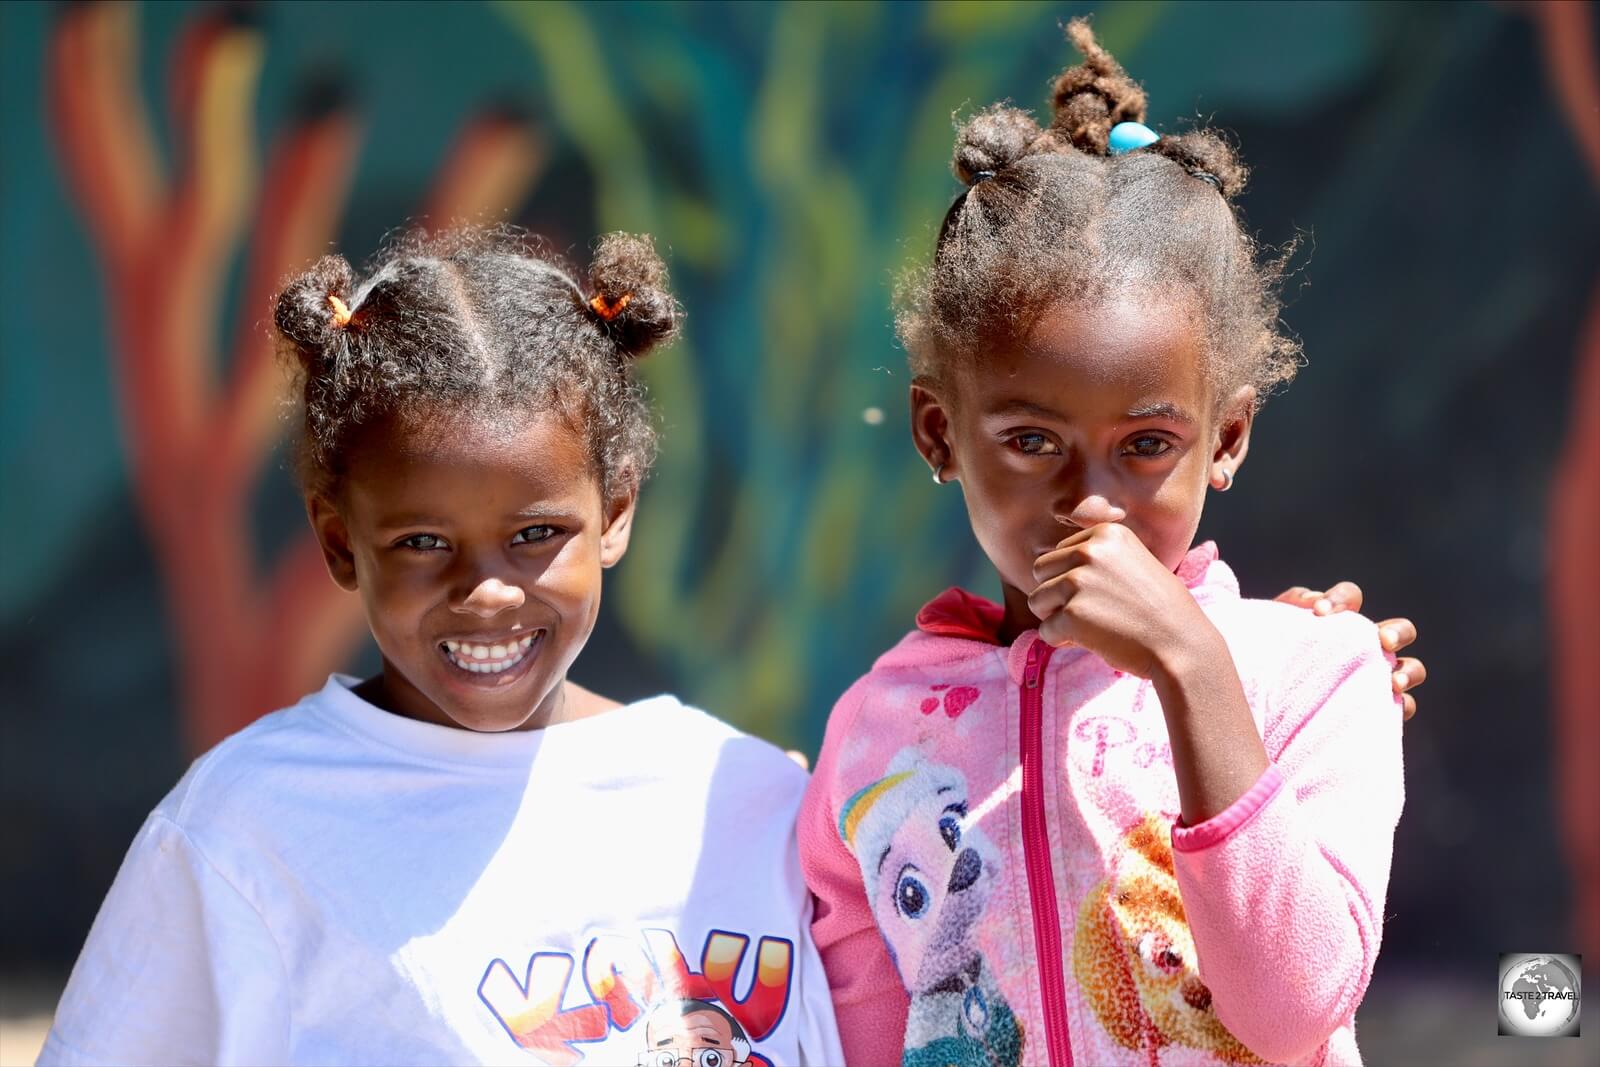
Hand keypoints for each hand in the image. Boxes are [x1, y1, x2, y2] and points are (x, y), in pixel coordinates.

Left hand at [1029, 523, 1215, 678]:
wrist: (1183, 643)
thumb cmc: (1161, 609)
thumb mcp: (1135, 561)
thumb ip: (1100, 555)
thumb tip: (1057, 558)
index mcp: (1106, 533)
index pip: (1059, 551)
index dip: (1071, 578)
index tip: (1100, 594)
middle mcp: (1089, 551)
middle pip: (1040, 571)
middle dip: (1055, 595)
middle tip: (1087, 613)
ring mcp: (1078, 582)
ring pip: (1036, 600)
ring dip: (1055, 618)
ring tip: (1088, 626)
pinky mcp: (1072, 615)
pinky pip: (1044, 631)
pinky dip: (1061, 640)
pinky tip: (1090, 640)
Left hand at [1276, 583, 1423, 719]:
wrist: (1260, 695)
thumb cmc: (1267, 655)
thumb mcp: (1271, 628)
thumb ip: (1290, 606)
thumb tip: (1312, 601)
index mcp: (1338, 619)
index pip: (1349, 596)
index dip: (1341, 599)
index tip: (1319, 612)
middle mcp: (1364, 645)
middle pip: (1400, 629)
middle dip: (1396, 631)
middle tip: (1380, 640)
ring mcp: (1375, 676)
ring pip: (1411, 667)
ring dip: (1407, 671)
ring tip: (1392, 681)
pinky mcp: (1377, 708)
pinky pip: (1403, 706)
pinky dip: (1402, 704)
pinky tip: (1390, 705)